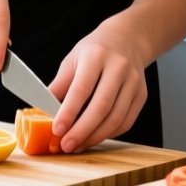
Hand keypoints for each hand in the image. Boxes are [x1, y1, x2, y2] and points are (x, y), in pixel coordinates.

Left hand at [48, 20, 151, 152]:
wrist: (127, 40)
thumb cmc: (95, 51)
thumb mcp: (73, 60)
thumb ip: (60, 85)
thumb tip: (44, 112)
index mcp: (96, 56)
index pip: (82, 89)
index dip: (68, 112)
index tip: (57, 130)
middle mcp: (118, 68)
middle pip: (101, 106)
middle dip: (82, 130)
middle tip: (66, 146)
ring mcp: (133, 82)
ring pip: (116, 118)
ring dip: (95, 136)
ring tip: (78, 145)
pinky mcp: (141, 95)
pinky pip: (126, 122)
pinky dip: (109, 134)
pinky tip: (95, 137)